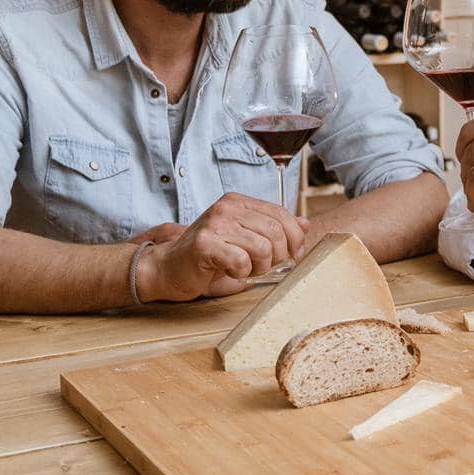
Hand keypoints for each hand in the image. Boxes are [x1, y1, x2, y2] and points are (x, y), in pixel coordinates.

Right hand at [137, 193, 310, 301]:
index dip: (295, 238)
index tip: (293, 256)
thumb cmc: (209, 257)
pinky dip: (242, 273)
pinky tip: (231, 271)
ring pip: (262, 247)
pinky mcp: (205, 244)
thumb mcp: (246, 240)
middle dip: (279, 256)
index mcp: (238, 202)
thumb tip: (305, 223)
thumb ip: (274, 231)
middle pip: (276, 231)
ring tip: (246, 270)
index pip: (281, 214)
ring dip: (260, 267)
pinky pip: (241, 261)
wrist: (168, 268)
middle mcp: (227, 207)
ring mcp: (215, 223)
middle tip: (266, 268)